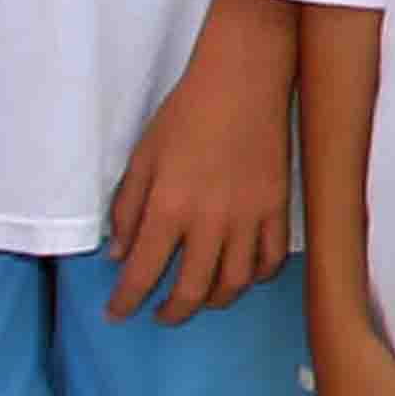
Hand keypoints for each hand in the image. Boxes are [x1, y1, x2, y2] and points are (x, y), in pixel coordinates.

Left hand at [103, 36, 295, 325]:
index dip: (125, 301)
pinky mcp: (278, 209)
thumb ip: (128, 209)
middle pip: (191, 291)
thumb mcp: (142, 158)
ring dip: (212, 301)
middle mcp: (209, 223)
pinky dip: (255, 277)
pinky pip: (271, 260)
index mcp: (168, 208)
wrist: (244, 81)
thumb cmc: (186, 114)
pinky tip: (241, 274)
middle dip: (171, 312)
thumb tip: (120, 254)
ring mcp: (249, 219)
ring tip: (199, 298)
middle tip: (159, 314)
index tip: (116, 313)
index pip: (142, 273)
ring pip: (234, 284)